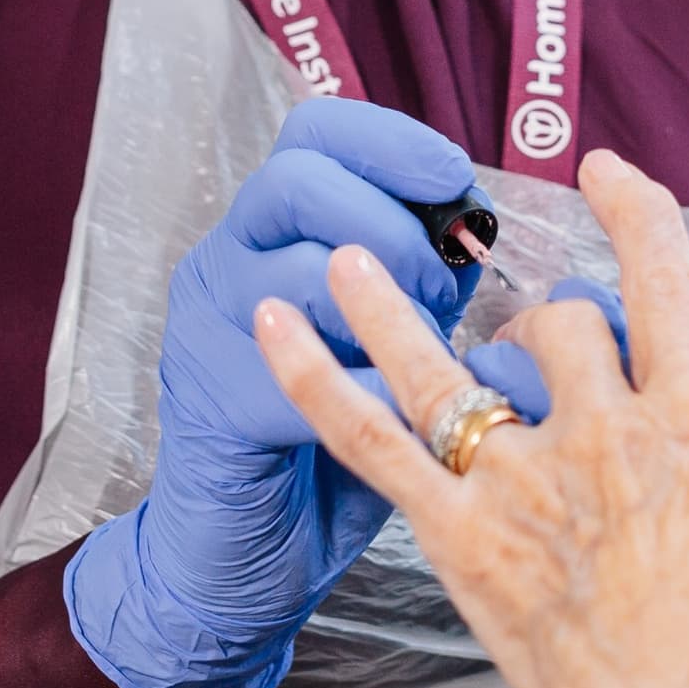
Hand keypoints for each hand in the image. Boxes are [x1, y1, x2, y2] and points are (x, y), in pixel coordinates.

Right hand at [63, 99, 482, 687]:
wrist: (247, 554)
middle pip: (298, 181)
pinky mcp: (211, 404)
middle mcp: (226, 260)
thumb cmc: (330, 438)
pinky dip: (365, 395)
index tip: (454, 177)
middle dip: (389, 223)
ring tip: (419, 353)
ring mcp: (205, 329)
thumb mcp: (387, 334)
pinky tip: (400, 418)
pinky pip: (297, 383)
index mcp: (269, 227)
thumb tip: (483, 233)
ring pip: (296, 274)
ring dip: (378, 310)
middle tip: (438, 280)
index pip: (319, 133)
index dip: (392, 144)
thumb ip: (423, 274)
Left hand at [253, 146, 688, 687]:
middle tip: (539, 328)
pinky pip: (373, 441)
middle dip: (548, 315)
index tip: (609, 173)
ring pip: (444, 362)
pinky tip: (274, 331)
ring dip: (388, 302)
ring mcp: (524, 480)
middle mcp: (603, 432)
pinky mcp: (461, 537)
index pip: (665, 287)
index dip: (636, 216)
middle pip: (560, 328)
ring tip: (347, 256)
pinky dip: (314, 381)